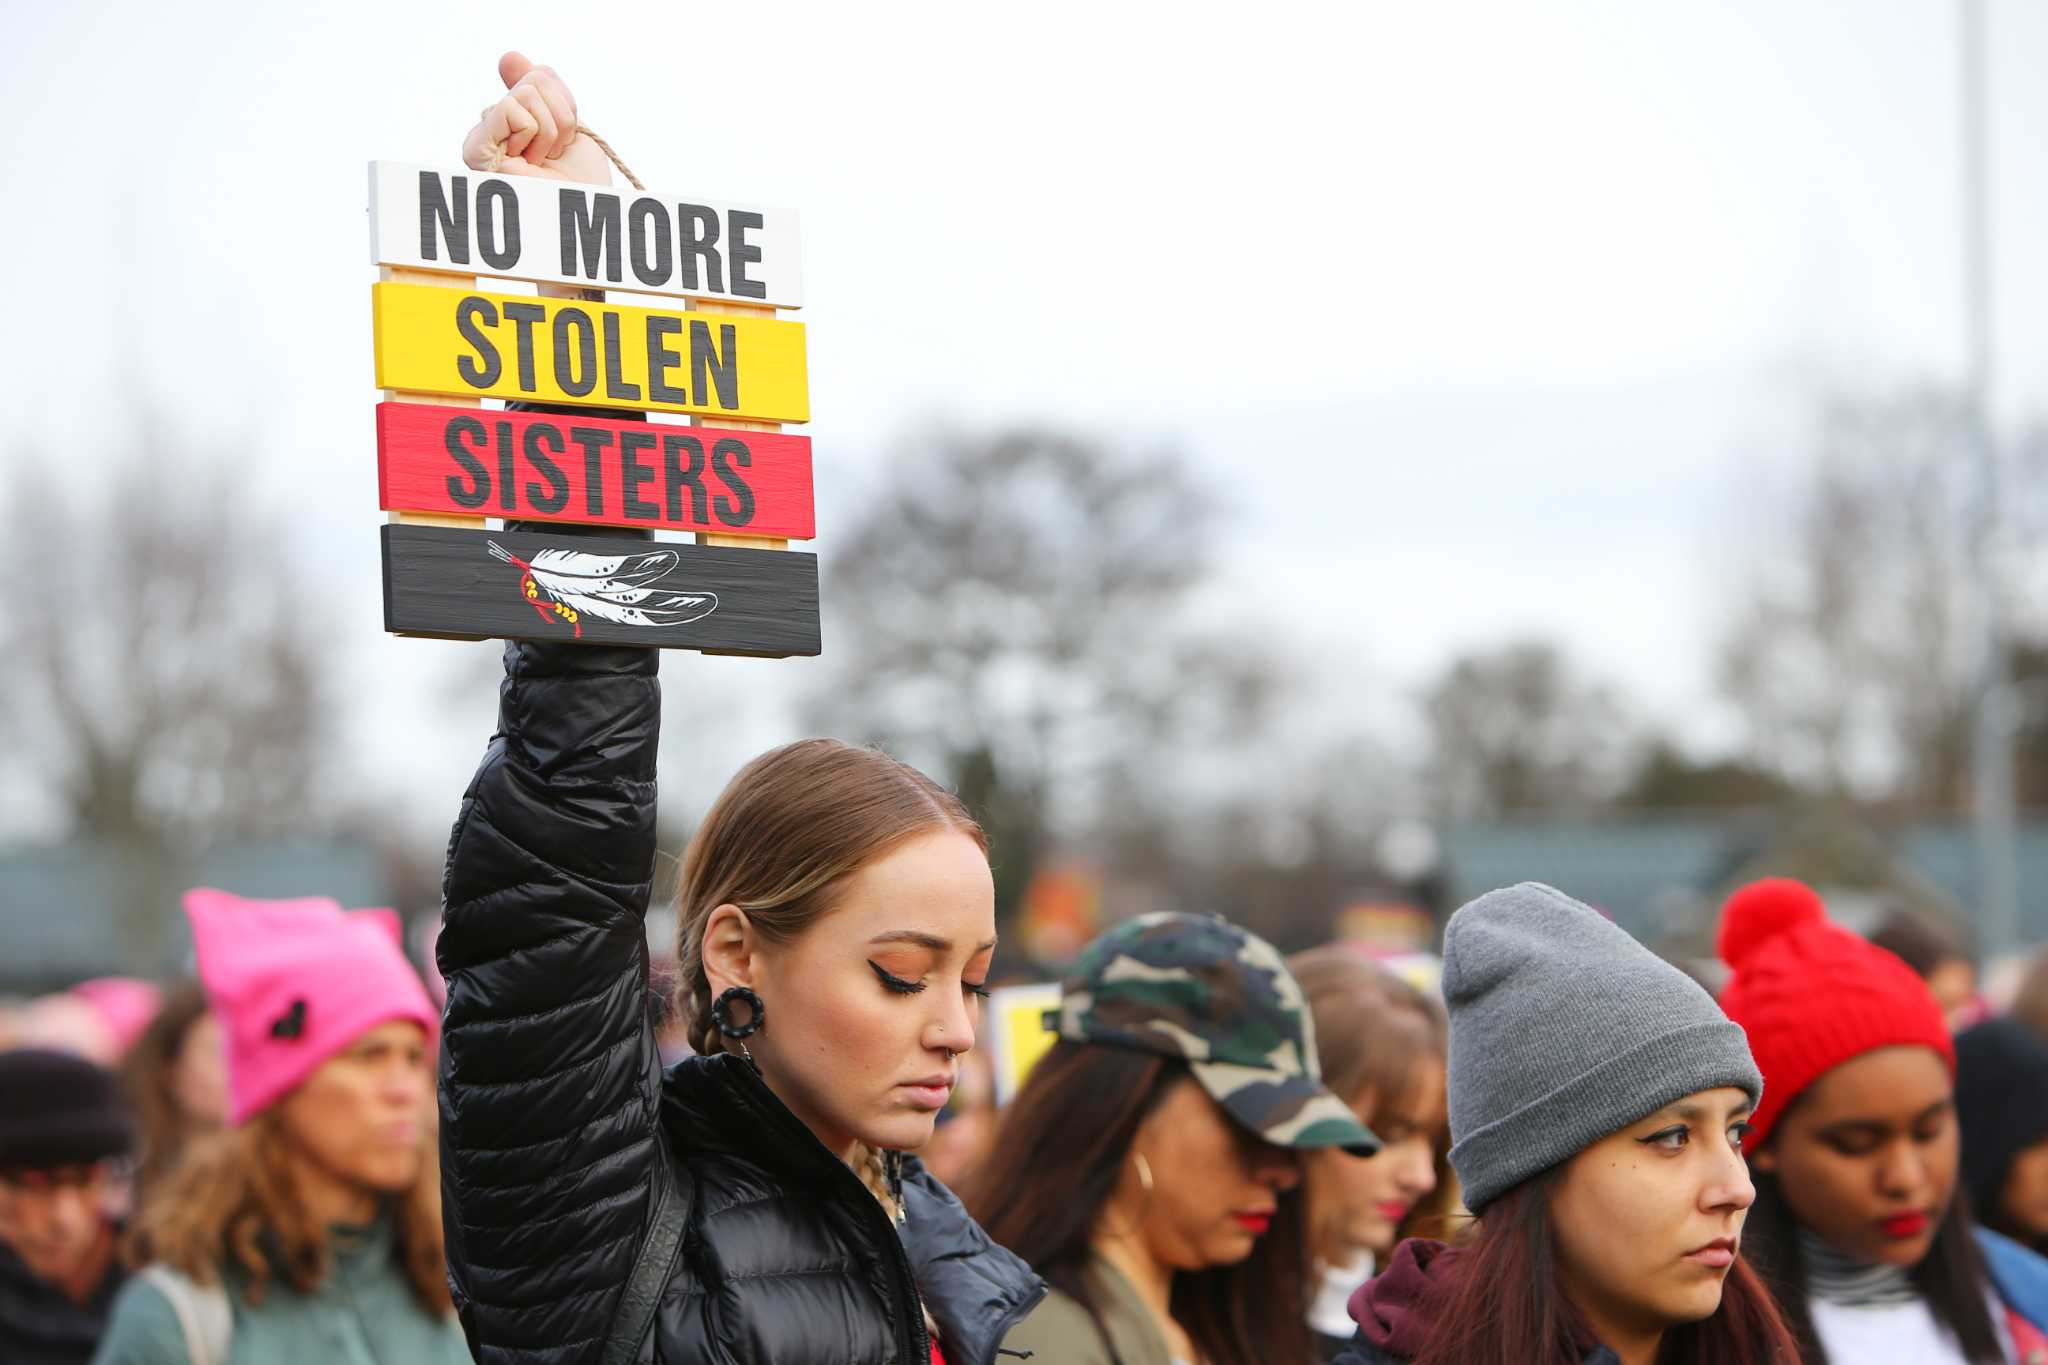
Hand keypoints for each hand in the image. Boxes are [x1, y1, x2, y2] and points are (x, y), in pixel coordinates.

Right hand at [461, 52, 612, 184]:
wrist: (582, 216)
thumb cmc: (581, 183)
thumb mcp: (568, 124)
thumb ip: (541, 88)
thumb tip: (507, 56)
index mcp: (517, 121)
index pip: (542, 75)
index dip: (567, 104)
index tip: (566, 140)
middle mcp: (496, 127)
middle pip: (535, 79)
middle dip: (560, 117)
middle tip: (554, 154)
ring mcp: (485, 137)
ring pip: (525, 93)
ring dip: (549, 131)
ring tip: (541, 162)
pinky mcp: (477, 147)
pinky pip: (508, 107)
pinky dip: (531, 132)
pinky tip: (526, 161)